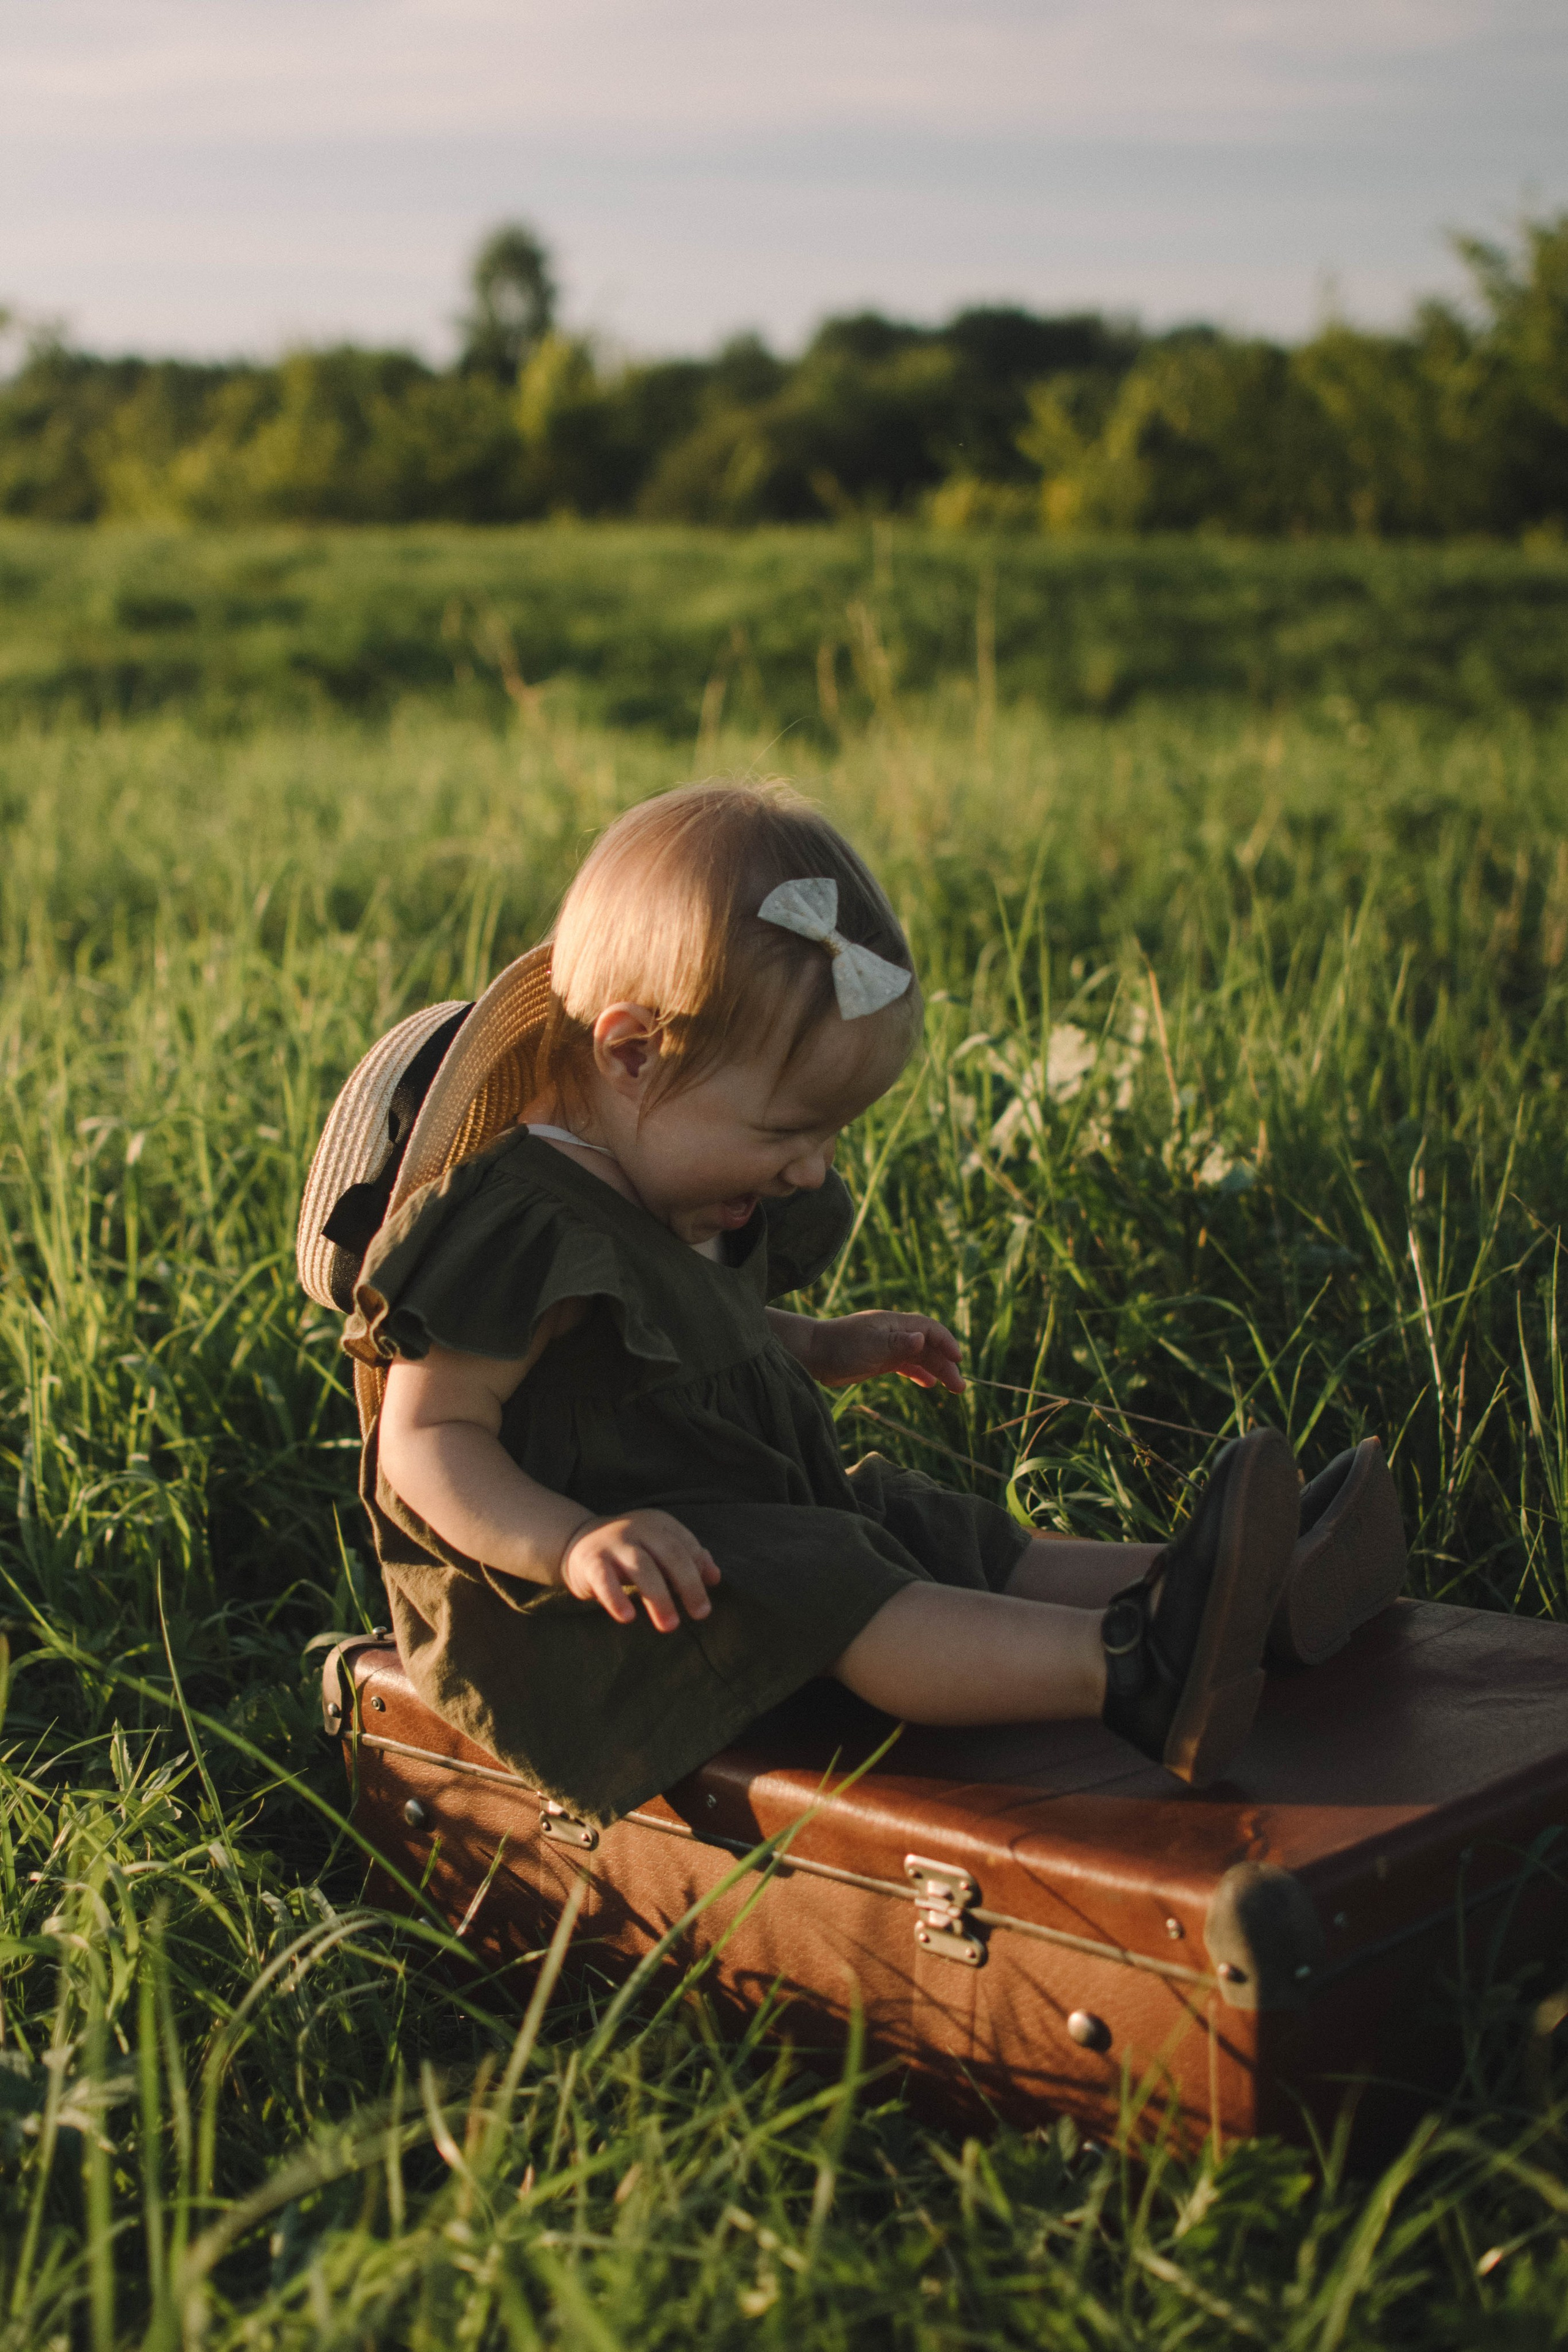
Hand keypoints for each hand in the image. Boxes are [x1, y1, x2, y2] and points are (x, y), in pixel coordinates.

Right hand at [560, 1509, 720, 1631]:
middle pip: (670, 1554)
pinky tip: (627, 1617)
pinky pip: (605, 1580)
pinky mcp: (591, 1560)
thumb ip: (687, 1558)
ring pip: (642, 1567)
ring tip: (670, 1625)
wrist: (579, 1541)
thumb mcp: (659, 1548)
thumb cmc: (630, 1550)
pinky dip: (616, 1598)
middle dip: (688, 1584)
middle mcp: (638, 1528)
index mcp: (659, 1524)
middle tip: (701, 1614)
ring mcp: (614, 1543)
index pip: (686, 1545)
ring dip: (658, 1597)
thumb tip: (715, 1577)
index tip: (709, 1595)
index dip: (700, 1569)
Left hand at [809, 1311, 964, 1394]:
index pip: (929, 1329)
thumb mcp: (870, 1345)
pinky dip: (919, 1373)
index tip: (958, 1359)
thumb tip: (922, 1339)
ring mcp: (888, 1347)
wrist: (813, 1354)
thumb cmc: (840, 1347)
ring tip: (954, 1388)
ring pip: (920, 1357)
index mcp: (895, 1323)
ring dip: (937, 1370)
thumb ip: (897, 1343)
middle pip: (929, 1346)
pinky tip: (929, 1385)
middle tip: (960, 1387)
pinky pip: (906, 1365)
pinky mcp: (880, 1360)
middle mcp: (895, 1333)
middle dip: (946, 1364)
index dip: (946, 1342)